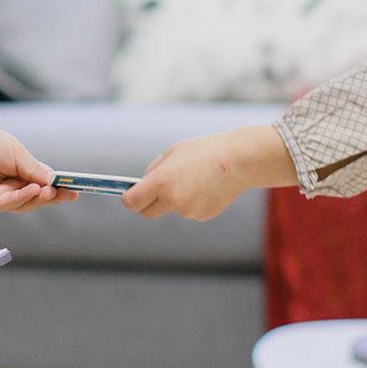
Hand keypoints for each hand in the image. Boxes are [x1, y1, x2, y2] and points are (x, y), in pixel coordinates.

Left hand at [0, 110, 71, 212]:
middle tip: (68, 194)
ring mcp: (2, 195)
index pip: (43, 183)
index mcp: (20, 171)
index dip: (58, 188)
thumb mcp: (17, 153)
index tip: (74, 190)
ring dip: (40, 197)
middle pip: (37, 197)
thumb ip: (33, 169)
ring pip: (26, 203)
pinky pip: (11, 203)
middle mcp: (12, 185)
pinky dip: (24, 197)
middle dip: (54, 197)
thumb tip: (53, 180)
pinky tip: (33, 190)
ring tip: (49, 190)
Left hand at [125, 127, 282, 220]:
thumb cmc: (203, 151)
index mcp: (162, 182)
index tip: (129, 195)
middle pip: (147, 213)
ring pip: (171, 209)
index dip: (128, 198)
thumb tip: (141, 186)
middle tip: (150, 193)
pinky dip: (191, 202)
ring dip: (174, 199)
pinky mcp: (202, 216)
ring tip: (192, 179)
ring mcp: (188, 211)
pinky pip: (188, 211)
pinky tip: (204, 186)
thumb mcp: (172, 153)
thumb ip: (154, 171)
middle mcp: (173, 200)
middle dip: (145, 204)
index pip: (132, 202)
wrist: (238, 161)